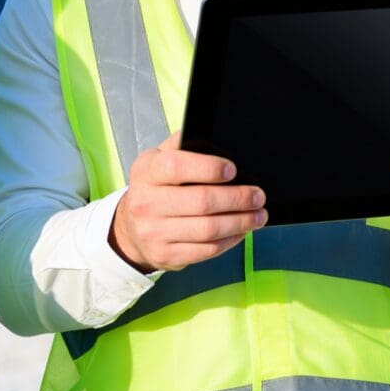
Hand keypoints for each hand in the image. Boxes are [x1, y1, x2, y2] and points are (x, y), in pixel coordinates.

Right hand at [109, 133, 266, 271]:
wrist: (131, 229)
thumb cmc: (155, 189)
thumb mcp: (158, 160)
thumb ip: (181, 146)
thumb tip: (212, 136)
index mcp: (147, 172)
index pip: (177, 167)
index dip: (209, 168)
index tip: (232, 170)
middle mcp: (146, 203)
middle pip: (201, 201)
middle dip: (237, 198)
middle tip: (258, 196)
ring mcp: (154, 232)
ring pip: (208, 229)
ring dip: (240, 222)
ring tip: (258, 215)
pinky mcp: (166, 254)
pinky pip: (207, 249)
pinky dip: (231, 240)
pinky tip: (241, 231)